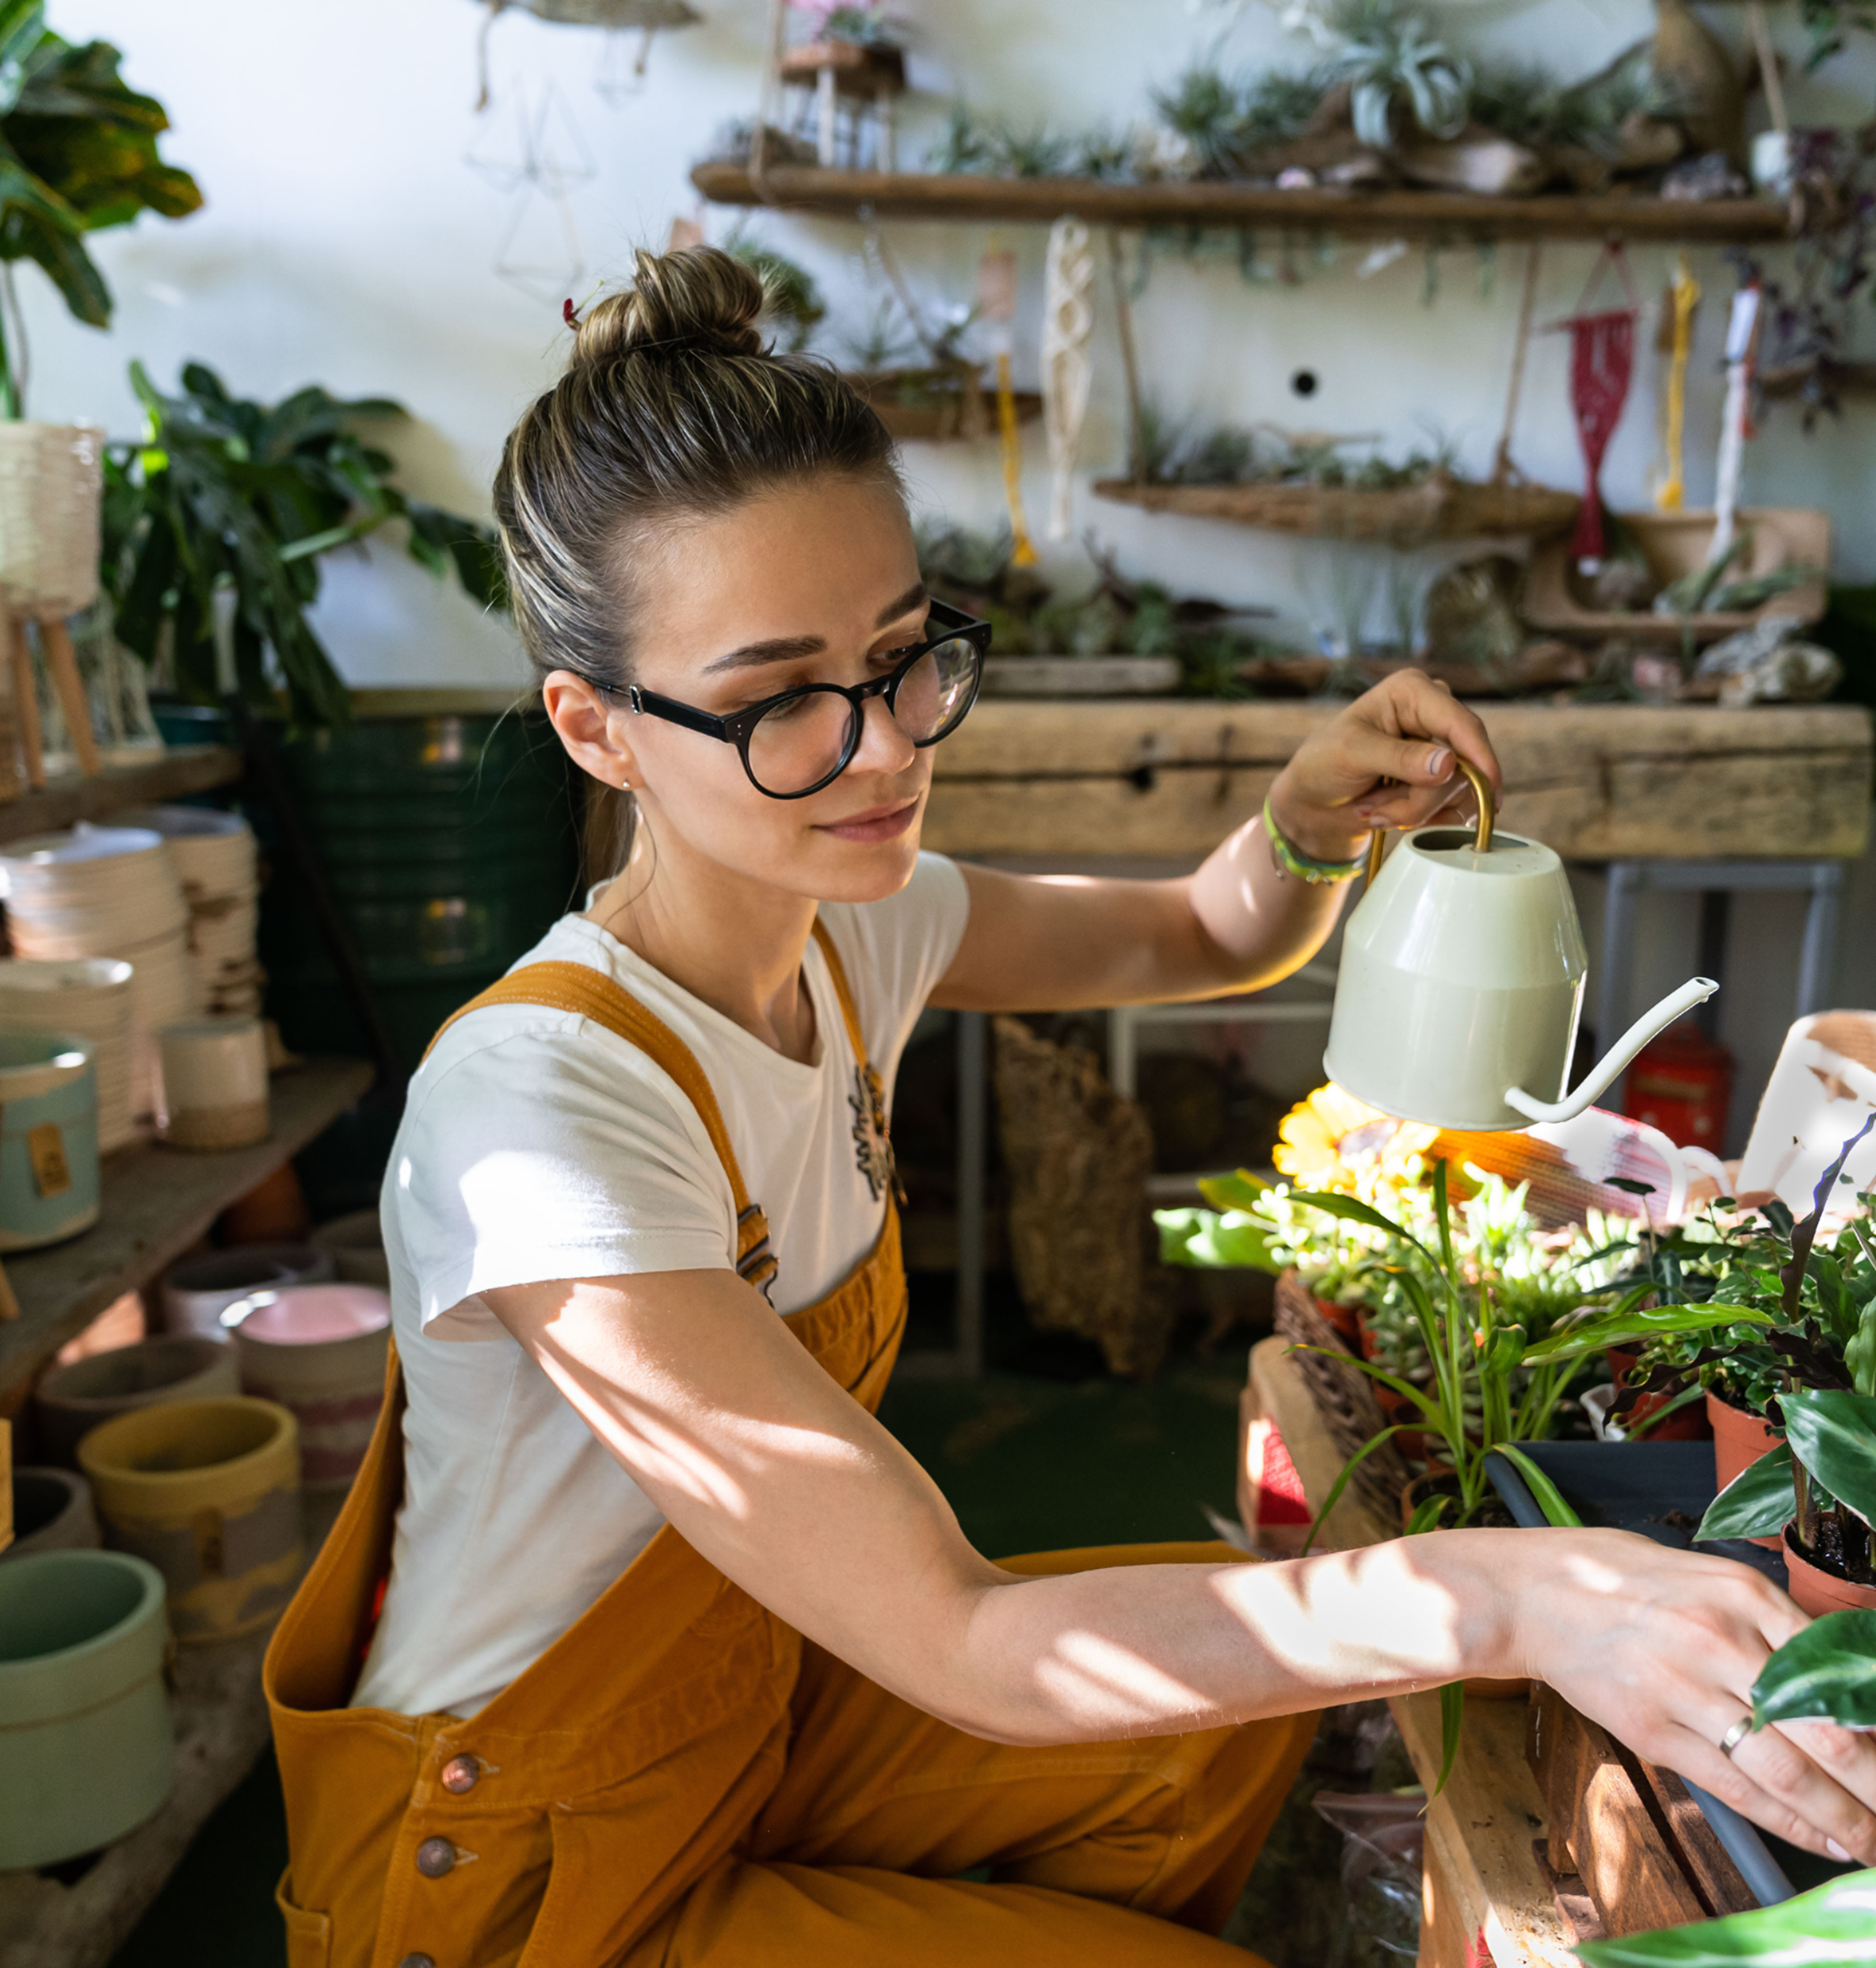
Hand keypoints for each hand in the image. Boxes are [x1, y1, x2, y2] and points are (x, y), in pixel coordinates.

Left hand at [1267, 670, 1500, 862]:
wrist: (1314, 799)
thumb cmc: (1323, 763)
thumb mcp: (1353, 755)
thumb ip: (1400, 758)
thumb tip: (1449, 764)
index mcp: (1413, 692)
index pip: (1461, 723)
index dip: (1480, 757)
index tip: (1490, 789)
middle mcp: (1434, 715)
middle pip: (1463, 765)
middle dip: (1420, 798)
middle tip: (1377, 809)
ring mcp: (1441, 748)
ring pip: (1458, 792)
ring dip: (1413, 811)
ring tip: (1375, 807)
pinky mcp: (1443, 779)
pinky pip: (1453, 809)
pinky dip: (1420, 820)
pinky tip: (1389, 813)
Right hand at [1512, 1530, 1875, 1865]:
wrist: (1529, 1592)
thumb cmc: (1620, 1578)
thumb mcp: (1707, 1579)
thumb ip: (1770, 1625)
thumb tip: (1842, 1685)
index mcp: (1741, 1592)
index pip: (1839, 1670)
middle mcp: (1718, 1638)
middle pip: (1826, 1730)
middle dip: (1875, 1783)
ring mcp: (1682, 1688)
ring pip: (1787, 1770)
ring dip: (1844, 1819)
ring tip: (1873, 1843)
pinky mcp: (1650, 1730)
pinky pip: (1734, 1787)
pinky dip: (1787, 1821)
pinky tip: (1821, 1838)